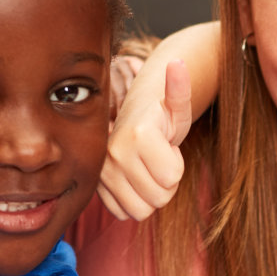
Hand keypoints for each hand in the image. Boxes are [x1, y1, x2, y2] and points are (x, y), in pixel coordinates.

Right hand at [96, 59, 193, 220]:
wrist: (130, 124)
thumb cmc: (161, 117)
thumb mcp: (176, 106)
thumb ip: (179, 88)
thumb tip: (177, 62)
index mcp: (138, 134)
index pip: (172, 178)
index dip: (177, 166)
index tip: (168, 147)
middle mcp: (114, 153)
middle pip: (159, 199)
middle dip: (167, 183)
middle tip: (159, 160)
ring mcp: (102, 172)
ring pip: (141, 211)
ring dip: (150, 194)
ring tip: (147, 169)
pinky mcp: (97, 188)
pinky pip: (124, 214)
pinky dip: (133, 201)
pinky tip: (133, 180)